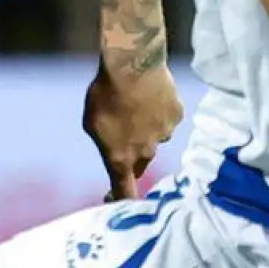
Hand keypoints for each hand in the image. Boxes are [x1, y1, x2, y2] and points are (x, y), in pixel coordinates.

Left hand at [83, 63, 183, 200]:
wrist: (132, 68)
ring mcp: (165, 134)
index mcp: (121, 157)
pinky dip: (157, 111)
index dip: (119, 198)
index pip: (124, 190)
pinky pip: (165, 118)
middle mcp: (146, 152)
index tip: (113, 199)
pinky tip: (148, 95)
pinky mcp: (176, 116)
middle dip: (131, 156)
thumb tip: (116, 149)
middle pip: (140, 163)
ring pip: (154, 138)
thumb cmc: (104, 95)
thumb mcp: (92, 123)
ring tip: (132, 105)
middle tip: (121, 137)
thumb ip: (105, 143)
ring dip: (144, 129)